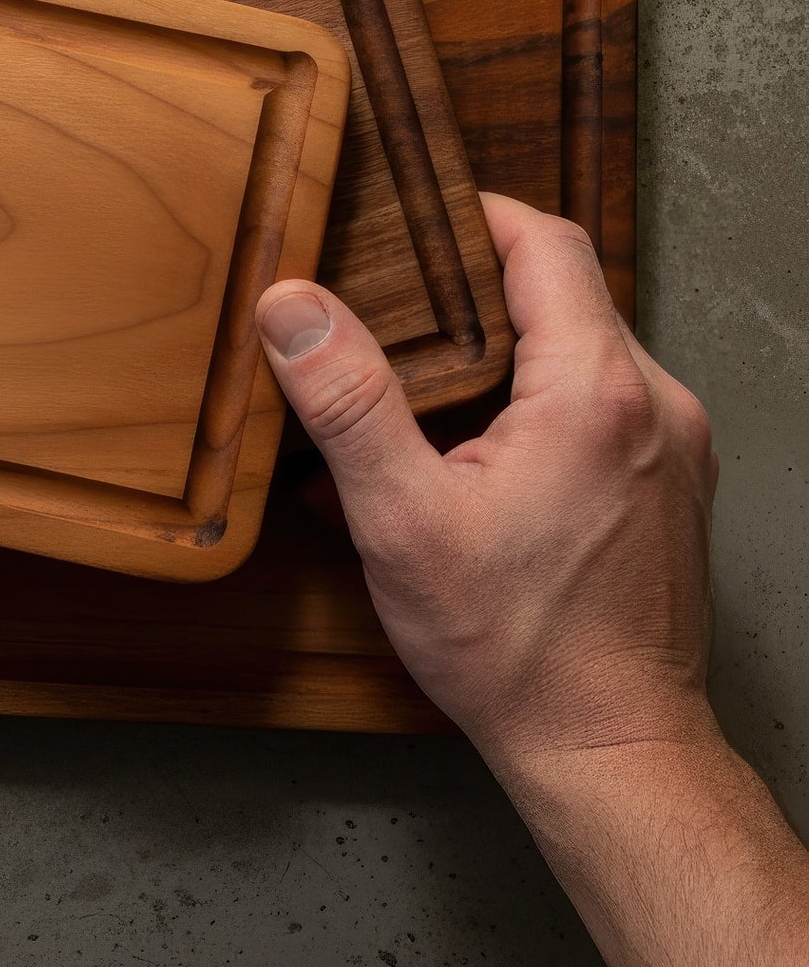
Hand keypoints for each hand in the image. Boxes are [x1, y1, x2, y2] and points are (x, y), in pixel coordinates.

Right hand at [254, 193, 718, 776]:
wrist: (610, 750)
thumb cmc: (518, 650)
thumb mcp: (402, 521)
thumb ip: (347, 401)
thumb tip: (293, 306)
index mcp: (597, 392)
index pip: (547, 245)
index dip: (475, 216)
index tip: (413, 216)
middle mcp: (657, 405)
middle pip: (566, 295)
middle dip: (476, 289)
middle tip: (391, 302)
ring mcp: (674, 450)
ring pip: (584, 352)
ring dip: (505, 353)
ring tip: (419, 389)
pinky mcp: (671, 490)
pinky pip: (603, 408)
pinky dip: (537, 405)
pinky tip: (470, 456)